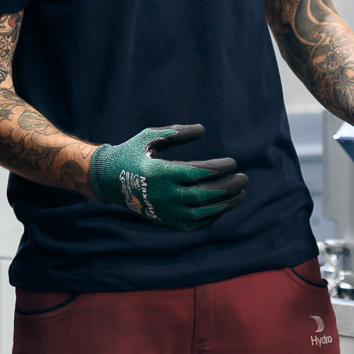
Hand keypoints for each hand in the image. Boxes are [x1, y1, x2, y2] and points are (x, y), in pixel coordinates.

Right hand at [88, 124, 248, 230]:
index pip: (198, 172)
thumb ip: (176, 133)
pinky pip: (194, 223)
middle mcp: (164, 194)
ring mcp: (165, 210)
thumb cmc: (132, 153)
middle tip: (244, 179)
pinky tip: (223, 206)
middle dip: (229, 187)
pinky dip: (212, 216)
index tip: (233, 162)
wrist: (109, 180)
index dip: (219, 168)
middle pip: (205, 194)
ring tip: (241, 194)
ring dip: (226, 204)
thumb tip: (202, 130)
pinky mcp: (166, 220)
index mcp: (161, 172)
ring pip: (202, 212)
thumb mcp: (150, 136)